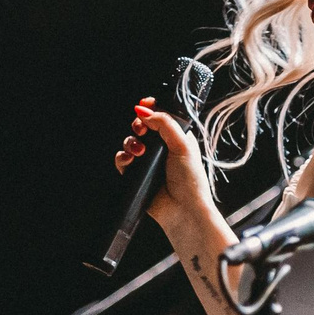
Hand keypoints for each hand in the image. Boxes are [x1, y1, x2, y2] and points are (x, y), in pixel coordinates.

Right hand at [114, 97, 217, 237]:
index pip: (161, 116)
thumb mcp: (182, 145)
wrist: (183, 210)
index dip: (151, 108)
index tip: (144, 104)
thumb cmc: (190, 180)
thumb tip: (145, 109)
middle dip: (138, 124)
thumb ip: (164, 123)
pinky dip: (123, 157)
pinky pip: (123, 160)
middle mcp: (162, 148)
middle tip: (141, 130)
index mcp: (177, 138)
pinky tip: (130, 160)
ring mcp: (148, 162)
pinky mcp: (137, 175)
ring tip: (140, 151)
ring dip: (131, 142)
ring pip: (130, 141)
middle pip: (142, 126)